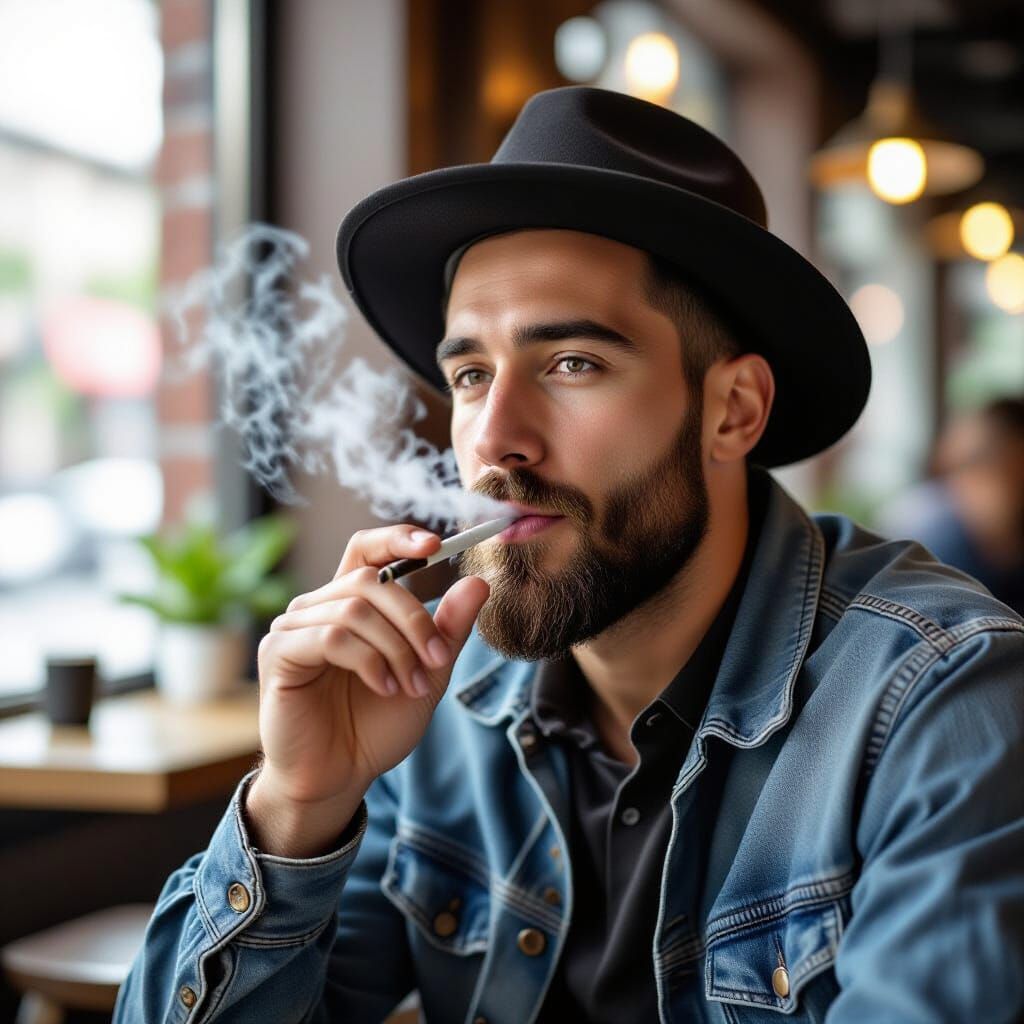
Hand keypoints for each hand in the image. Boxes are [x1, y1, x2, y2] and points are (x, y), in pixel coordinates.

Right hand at [246, 525, 488, 854]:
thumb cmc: (376, 725)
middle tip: (438, 659)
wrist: (339, 777)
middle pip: (371, 579)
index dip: (397, 538)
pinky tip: (384, 687)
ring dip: (396, 648)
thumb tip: (478, 582)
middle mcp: (318, 607)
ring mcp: (294, 627)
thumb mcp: (427, 673)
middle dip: (414, 618)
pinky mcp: (278, 652)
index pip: (367, 549)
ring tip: (410, 685)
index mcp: (351, 604)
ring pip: (355, 609)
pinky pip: (331, 637)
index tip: (436, 544)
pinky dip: (368, 661)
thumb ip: (448, 629)